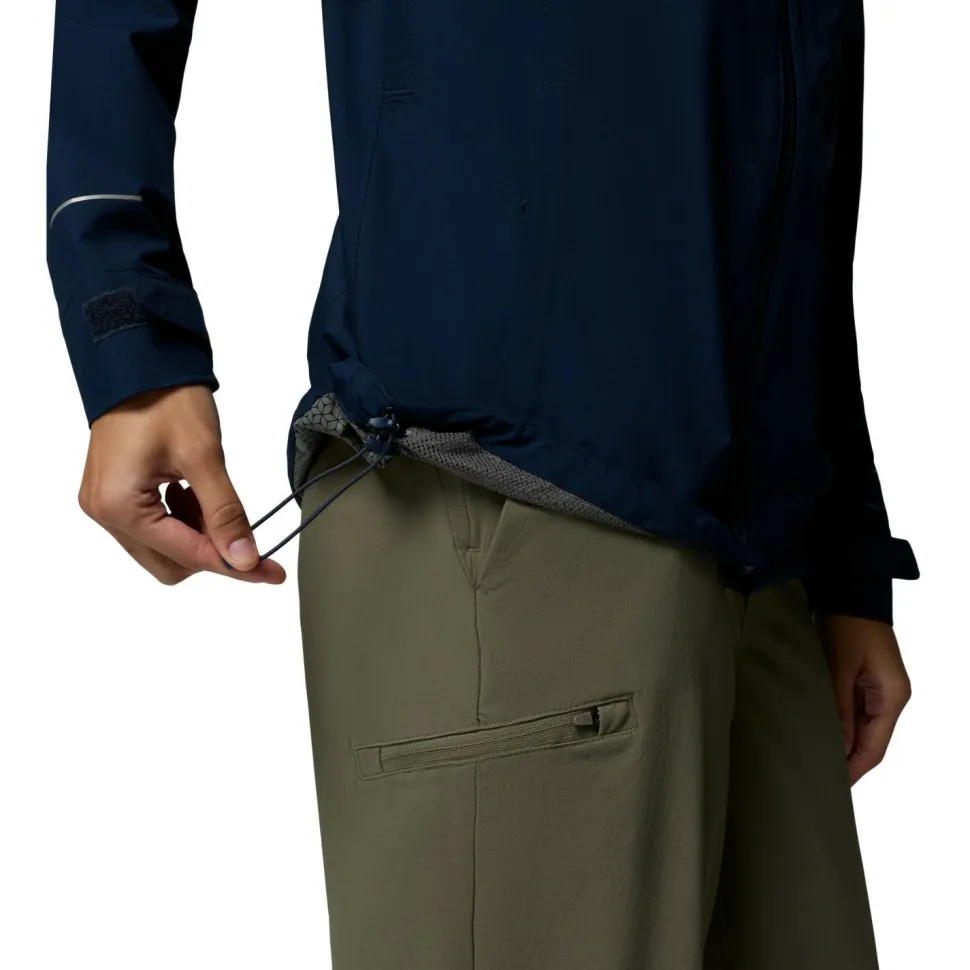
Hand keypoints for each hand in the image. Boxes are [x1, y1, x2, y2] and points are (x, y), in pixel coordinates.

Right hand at [79, 385, 284, 585]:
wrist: (141, 361)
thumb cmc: (166, 399)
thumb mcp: (204, 457)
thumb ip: (225, 513)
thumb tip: (245, 560)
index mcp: (119, 506)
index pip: (187, 555)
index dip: (234, 565)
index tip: (271, 571)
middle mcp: (104, 512)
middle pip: (170, 564)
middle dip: (212, 551)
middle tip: (246, 530)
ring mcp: (105, 504)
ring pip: (163, 549)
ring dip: (198, 534)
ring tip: (214, 498)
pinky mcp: (114, 494)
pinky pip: (153, 528)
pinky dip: (183, 520)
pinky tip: (195, 493)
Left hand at [818, 615, 910, 785]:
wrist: (851, 592)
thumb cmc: (849, 625)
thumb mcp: (840, 667)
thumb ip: (839, 707)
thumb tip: (837, 745)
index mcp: (892, 697)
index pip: (875, 748)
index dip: (854, 769)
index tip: (835, 786)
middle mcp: (890, 697)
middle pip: (869, 741)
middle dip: (846, 760)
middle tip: (818, 776)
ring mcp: (877, 689)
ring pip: (860, 727)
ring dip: (841, 742)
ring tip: (815, 758)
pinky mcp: (864, 680)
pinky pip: (853, 711)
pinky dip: (839, 723)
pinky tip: (819, 731)